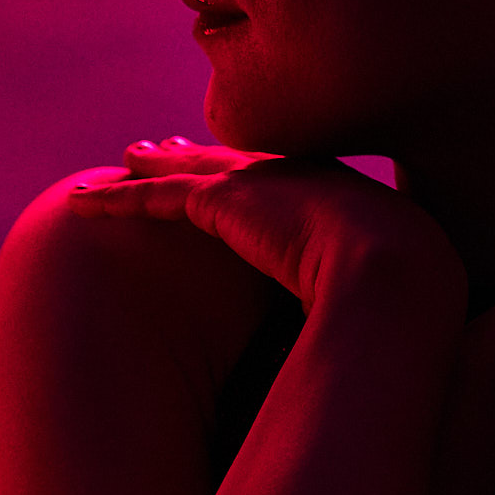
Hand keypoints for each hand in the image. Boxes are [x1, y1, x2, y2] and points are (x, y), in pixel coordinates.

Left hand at [64, 137, 465, 316]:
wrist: (398, 272)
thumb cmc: (411, 299)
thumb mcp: (396, 299)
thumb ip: (379, 308)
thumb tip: (387, 347)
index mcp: (344, 197)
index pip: (290, 180)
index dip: (260, 176)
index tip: (242, 176)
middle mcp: (298, 176)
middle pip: (235, 162)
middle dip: (202, 155)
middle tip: (169, 147)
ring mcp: (260, 184)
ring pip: (189, 172)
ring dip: (152, 166)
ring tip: (124, 159)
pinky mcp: (222, 202)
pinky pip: (154, 198)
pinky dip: (116, 199)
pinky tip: (82, 201)